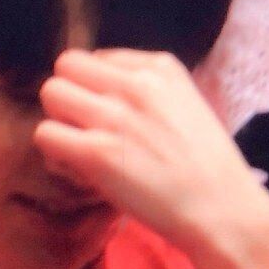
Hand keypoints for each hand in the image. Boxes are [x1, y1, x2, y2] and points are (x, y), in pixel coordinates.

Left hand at [34, 48, 268, 268]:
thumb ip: (148, 91)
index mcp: (160, 67)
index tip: (113, 118)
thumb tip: (104, 95)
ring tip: (80, 152)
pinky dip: (55, 155)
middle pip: (67, 65)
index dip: (96, 89)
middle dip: (70, 97)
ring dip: (59, 122)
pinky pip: (45, 134)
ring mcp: (114, 116)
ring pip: (51, 93)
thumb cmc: (208, 168)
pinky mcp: (97, 153)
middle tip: (86, 131)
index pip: (98, 58)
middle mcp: (135, 84)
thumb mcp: (187, 104)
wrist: (223, 210)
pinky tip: (79, 173)